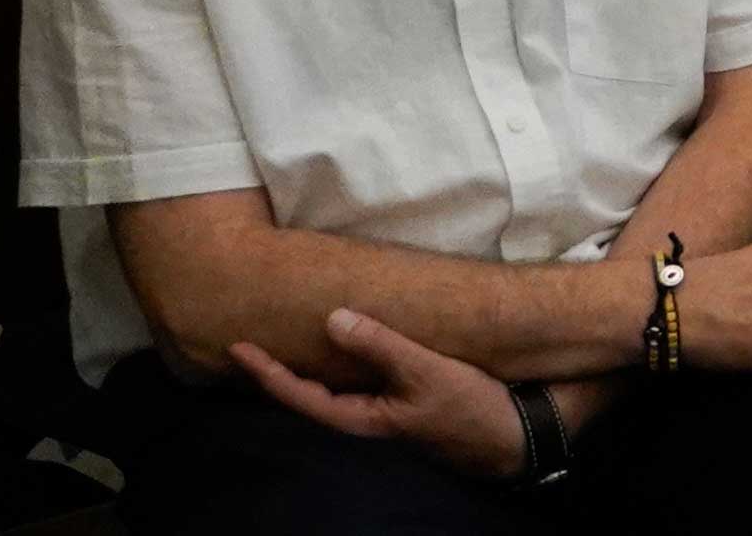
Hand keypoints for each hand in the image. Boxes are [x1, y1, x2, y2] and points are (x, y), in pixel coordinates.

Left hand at [230, 311, 525, 480]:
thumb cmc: (469, 408)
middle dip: (276, 370)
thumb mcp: (426, 373)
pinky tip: (344, 337)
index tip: (237, 348)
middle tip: (248, 340)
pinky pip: (359, 375)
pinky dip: (341, 355)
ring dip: (307, 361)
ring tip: (284, 335)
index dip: (266, 373)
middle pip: (308, 393)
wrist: (515, 432)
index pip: (300, 396)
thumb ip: (381, 346)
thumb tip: (332, 318)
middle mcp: (366, 414)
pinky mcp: (405, 395)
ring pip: (333, 384)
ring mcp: (385, 406)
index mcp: (361, 418)